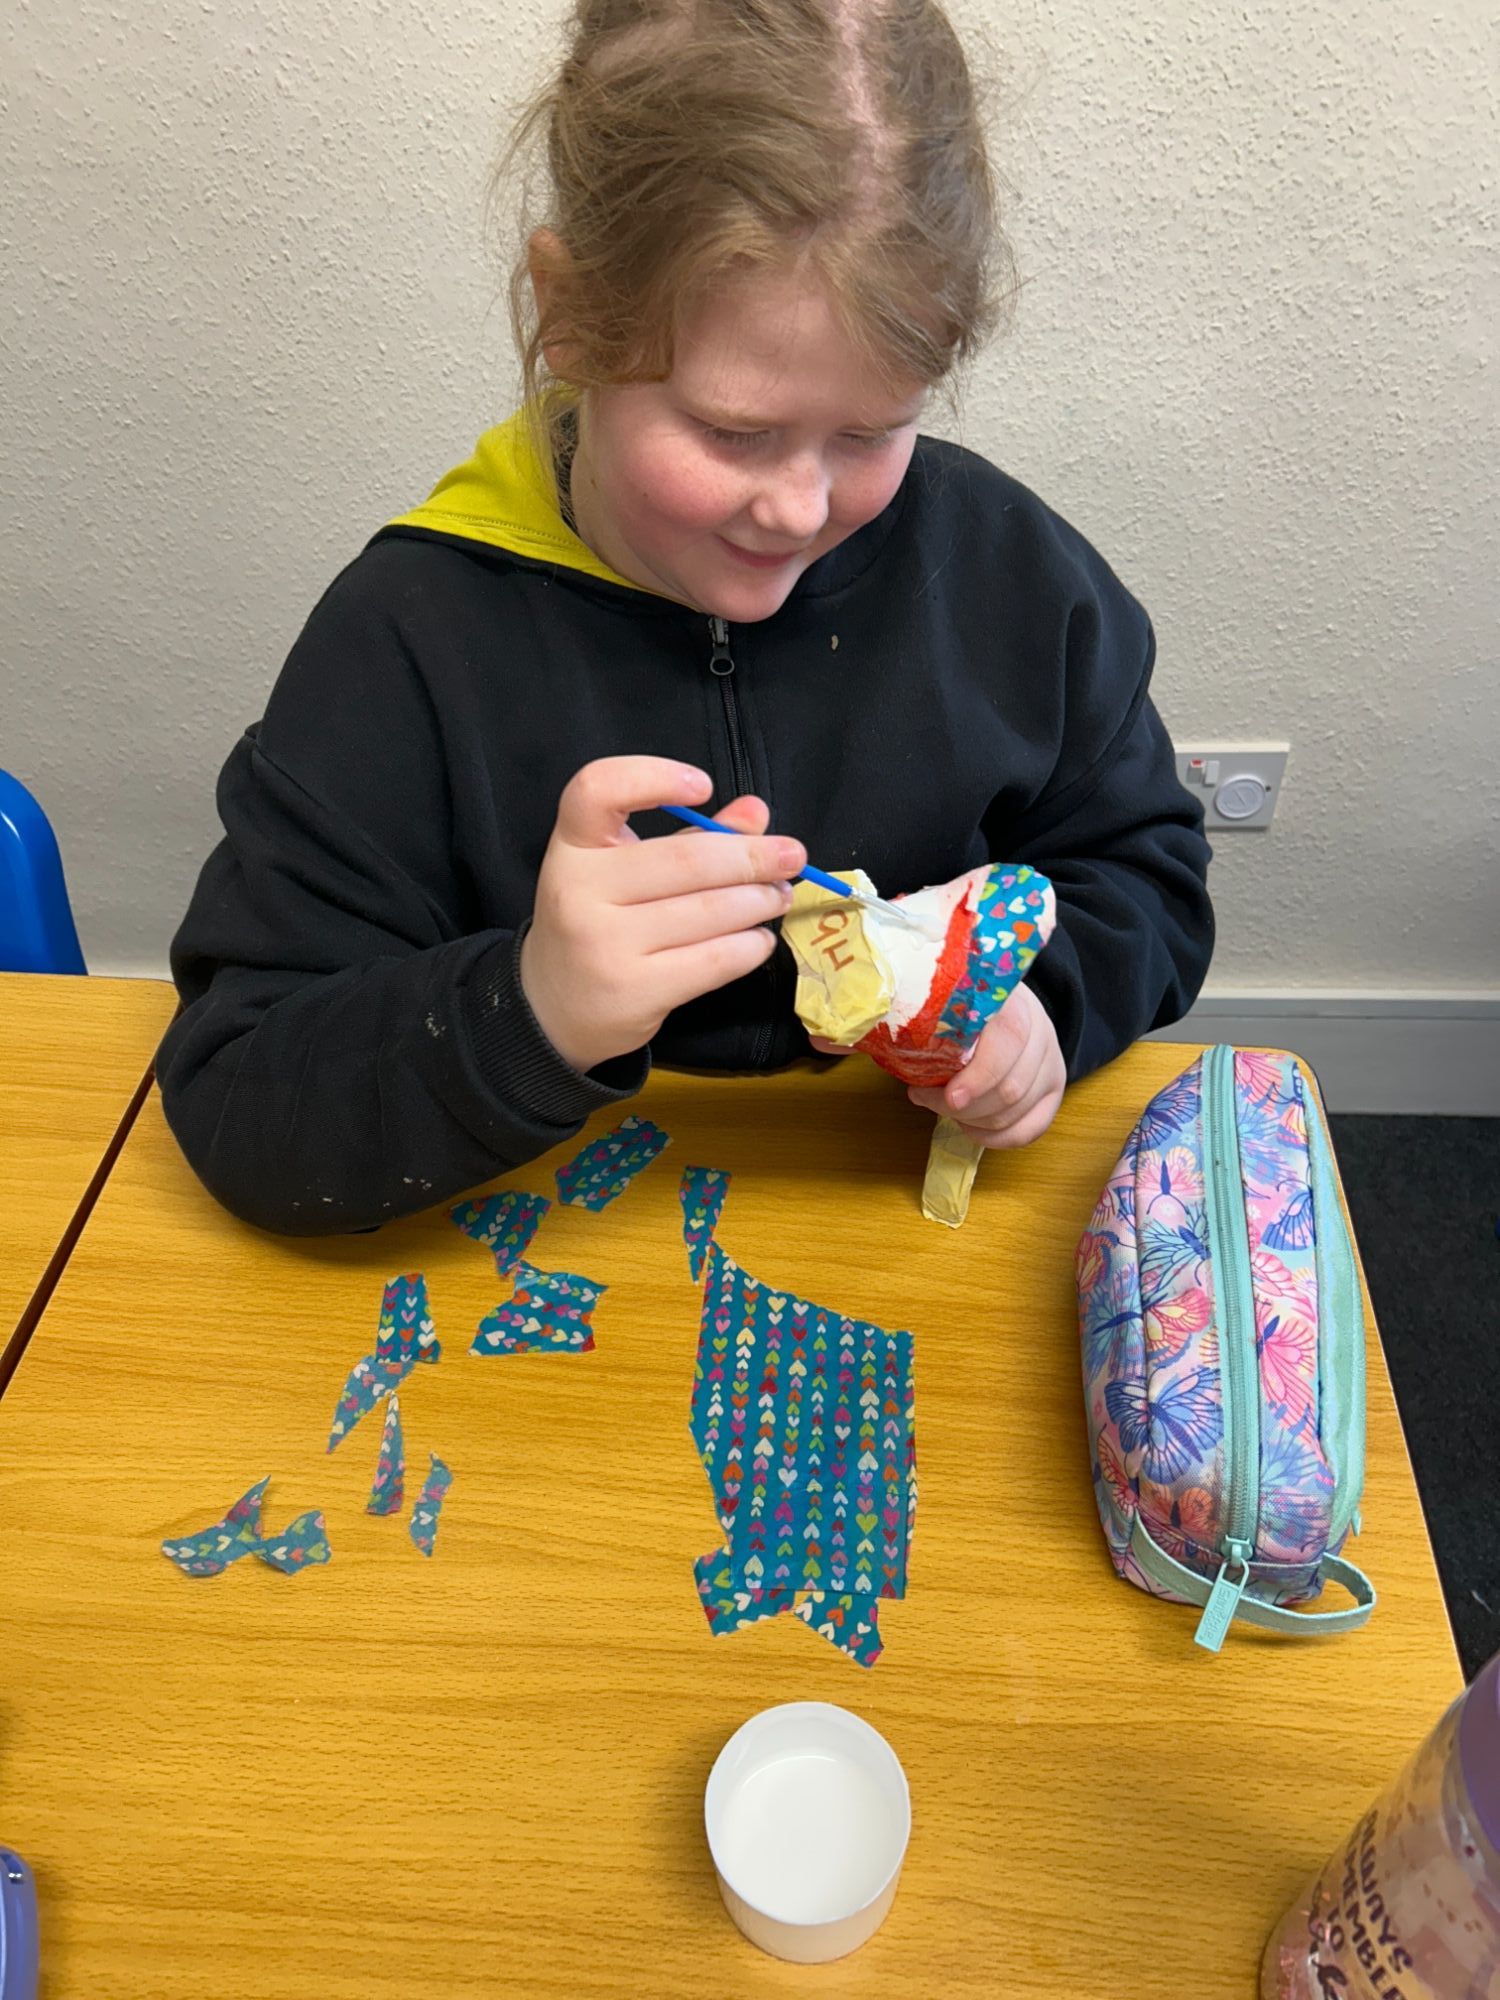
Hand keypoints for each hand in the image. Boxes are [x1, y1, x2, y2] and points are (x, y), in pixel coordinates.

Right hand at [519, 755, 804, 1073]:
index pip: (598, 789)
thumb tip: (757, 813)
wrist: (554, 1007)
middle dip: (752, 857)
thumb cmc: (599, 922)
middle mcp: (579, 890)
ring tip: (779, 896)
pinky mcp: (634, 990)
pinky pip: (712, 960)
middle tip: (792, 856)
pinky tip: (760, 940)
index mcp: (573, 846)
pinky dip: (749, 947)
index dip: (653, 777)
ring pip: (707, 911)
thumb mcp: (625, 870)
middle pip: (685, 859)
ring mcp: (604, 944)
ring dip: (758, 901)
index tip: (703, 786)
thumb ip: (690, 837)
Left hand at [907, 982, 1066, 1148]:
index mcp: (1015, 1001)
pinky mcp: (1054, 1089)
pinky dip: (996, 1138)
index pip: (1010, 1040)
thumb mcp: (947, 1002)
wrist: (1001, 1004)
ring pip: (1018, 1111)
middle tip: (928, 1099)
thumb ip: (925, 1024)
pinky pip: (1031, 1129)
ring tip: (945, 1108)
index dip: (980, 1075)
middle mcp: (1041, 1030)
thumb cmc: (964, 1005)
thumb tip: (881, 1054)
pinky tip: (970, 1127)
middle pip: (1012, 1087)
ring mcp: (1052, 1061)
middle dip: (965, 1107)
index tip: (949, 1097)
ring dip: (974, 1121)